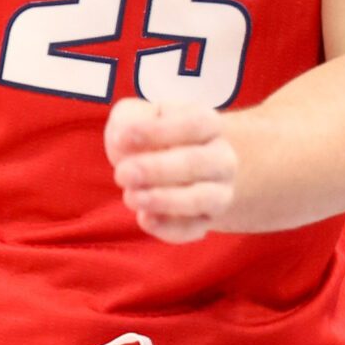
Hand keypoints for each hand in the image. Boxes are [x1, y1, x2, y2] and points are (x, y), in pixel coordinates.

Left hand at [105, 97, 237, 243]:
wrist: (177, 167)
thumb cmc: (154, 137)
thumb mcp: (139, 116)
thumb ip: (129, 118)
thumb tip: (122, 139)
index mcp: (208, 124)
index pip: (193, 124)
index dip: (157, 131)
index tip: (122, 138)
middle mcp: (221, 158)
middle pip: (197, 162)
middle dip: (157, 169)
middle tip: (122, 173)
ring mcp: (219, 192)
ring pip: (201, 199)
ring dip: (164, 200)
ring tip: (130, 197)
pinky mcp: (206, 221)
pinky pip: (192, 228)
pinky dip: (168, 228)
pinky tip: (144, 218)